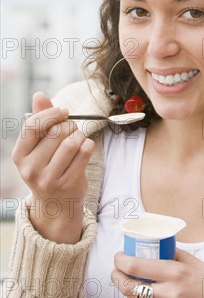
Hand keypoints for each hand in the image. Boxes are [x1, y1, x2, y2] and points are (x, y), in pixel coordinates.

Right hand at [11, 92, 94, 242]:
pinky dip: (88, 145)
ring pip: (72, 141)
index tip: (64, 112)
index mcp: (19, 155)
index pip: (33, 125)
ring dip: (80, 136)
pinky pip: (85, 152)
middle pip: (57, 132)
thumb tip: (39, 95)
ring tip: (77, 140)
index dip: (51, 114)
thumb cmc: (48, 165)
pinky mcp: (68, 184)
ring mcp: (49, 179)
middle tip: (71, 131)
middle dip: (69, 126)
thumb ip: (40, 119)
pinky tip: (84, 149)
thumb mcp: (39, 145)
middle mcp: (30, 169)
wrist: (56, 202)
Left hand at [111, 249, 203, 297]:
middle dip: (116, 277)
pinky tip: (150, 295)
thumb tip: (149, 244)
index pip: (136, 266)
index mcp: (175, 272)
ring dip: (127, 290)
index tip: (119, 256)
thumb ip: (169, 253)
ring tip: (127, 281)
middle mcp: (170, 292)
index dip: (121, 261)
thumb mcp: (189, 260)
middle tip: (116, 270)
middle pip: (128, 287)